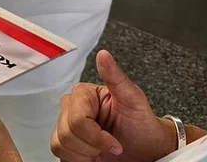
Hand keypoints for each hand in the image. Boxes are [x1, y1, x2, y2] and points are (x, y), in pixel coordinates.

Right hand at [50, 50, 176, 161]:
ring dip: (84, 154)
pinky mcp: (66, 145)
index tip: (115, 142)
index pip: (77, 118)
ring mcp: (66, 127)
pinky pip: (60, 156)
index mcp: (84, 94)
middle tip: (110, 145)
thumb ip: (116, 77)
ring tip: (101, 151)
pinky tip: (92, 156)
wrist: (147, 151)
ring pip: (60, 145)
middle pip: (67, 132)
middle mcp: (71, 108)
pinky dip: (78, 160)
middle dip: (92, 145)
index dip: (96, 136)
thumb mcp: (134, 100)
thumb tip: (103, 55)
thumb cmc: (142, 125)